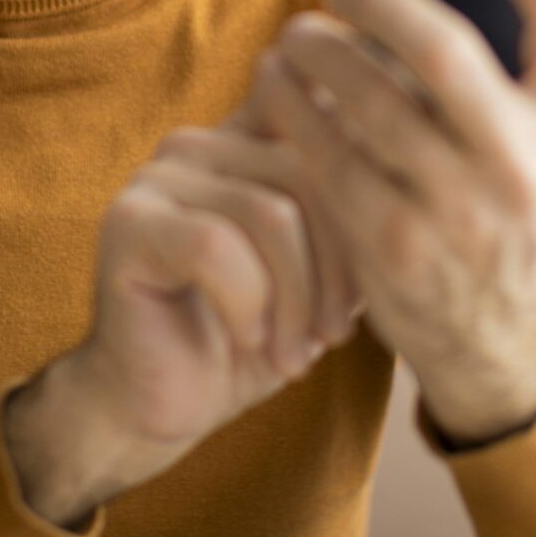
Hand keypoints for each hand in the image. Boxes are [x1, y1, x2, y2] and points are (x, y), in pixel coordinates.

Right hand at [4, 118, 361, 524]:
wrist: (158, 404)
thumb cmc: (247, 337)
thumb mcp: (317, 272)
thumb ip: (343, 212)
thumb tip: (407, 176)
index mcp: (242, 140)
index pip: (323, 132)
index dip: (361, 201)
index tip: (361, 285)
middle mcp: (197, 144)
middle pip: (306, 174)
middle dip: (336, 267)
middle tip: (332, 337)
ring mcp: (156, 178)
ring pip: (269, 214)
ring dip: (295, 300)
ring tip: (293, 354)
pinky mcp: (128, 223)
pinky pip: (215, 248)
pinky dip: (247, 306)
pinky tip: (247, 341)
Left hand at [248, 0, 535, 443]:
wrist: (502, 333)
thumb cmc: (523, 188)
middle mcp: (531, 170)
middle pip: (442, 51)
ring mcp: (460, 214)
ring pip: (367, 102)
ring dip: (317, 50)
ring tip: (299, 34)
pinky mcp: (392, 248)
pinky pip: (324, 155)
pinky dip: (291, 106)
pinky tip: (278, 81)